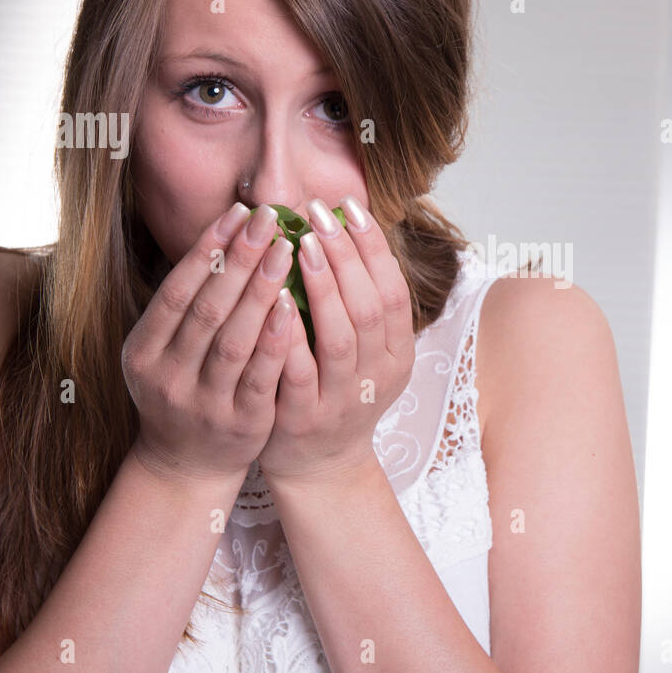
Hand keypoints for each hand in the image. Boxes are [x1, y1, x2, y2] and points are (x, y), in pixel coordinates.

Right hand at [121, 202, 297, 481]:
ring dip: (260, 290)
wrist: (188, 464)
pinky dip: (276, 338)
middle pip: (206, 309)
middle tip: (269, 218)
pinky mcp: (240, 422)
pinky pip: (260, 375)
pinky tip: (294, 305)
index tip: (238, 211)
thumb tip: (228, 232)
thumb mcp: (167, 349)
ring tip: (286, 249)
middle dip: (238, 259)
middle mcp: (166, 376)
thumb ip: (190, 303)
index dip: (207, 248)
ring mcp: (202, 402)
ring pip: (233, 339)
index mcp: (143, 350)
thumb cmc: (187, 388)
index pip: (176, 290)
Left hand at [255, 195, 415, 489]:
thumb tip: (343, 228)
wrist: (320, 465)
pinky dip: (289, 331)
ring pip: (341, 335)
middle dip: (347, 255)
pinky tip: (274, 296)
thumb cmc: (336, 391)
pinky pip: (299, 369)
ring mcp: (344, 398)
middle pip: (370, 307)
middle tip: (320, 213)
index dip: (373, 248)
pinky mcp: (306, 416)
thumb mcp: (365, 351)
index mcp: (397, 354)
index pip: (394, 291)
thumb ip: (358, 302)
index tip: (349, 207)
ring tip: (302, 243)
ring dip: (323, 285)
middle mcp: (378, 376)